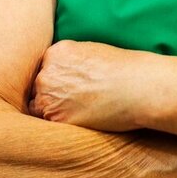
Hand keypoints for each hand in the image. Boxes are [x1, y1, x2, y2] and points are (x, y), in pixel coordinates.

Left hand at [28, 40, 159, 131]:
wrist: (138, 88)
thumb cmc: (124, 69)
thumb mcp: (92, 52)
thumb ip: (72, 61)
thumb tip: (66, 73)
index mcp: (56, 52)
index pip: (44, 69)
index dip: (56, 81)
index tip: (68, 87)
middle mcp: (47, 72)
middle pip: (38, 87)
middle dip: (51, 95)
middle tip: (73, 102)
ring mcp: (48, 95)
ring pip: (38, 107)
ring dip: (52, 111)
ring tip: (76, 113)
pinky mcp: (55, 118)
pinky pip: (47, 124)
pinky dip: (58, 125)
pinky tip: (77, 121)